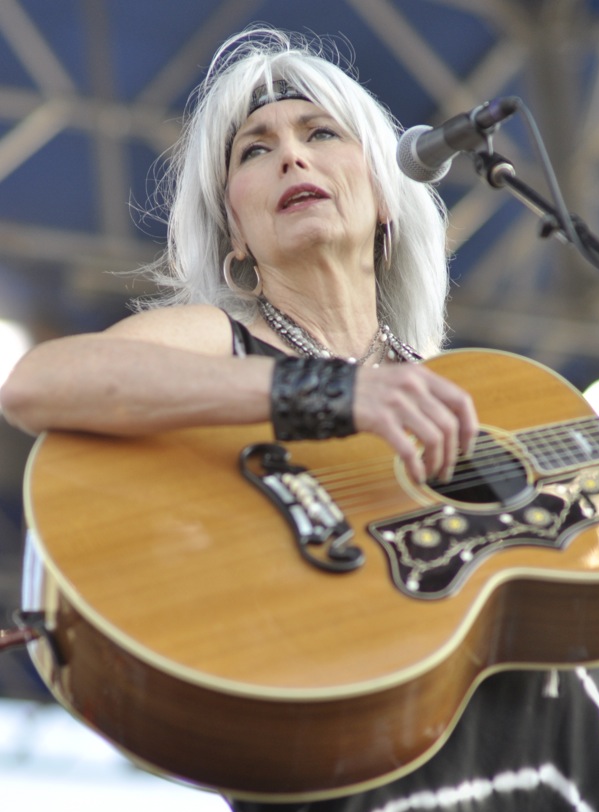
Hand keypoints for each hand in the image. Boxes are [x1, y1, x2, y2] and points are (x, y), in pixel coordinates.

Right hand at [353, 363, 477, 483]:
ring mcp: (397, 402)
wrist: (332, 389)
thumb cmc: (367, 390)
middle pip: (448, 425)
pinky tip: (416, 477)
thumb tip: (451, 427)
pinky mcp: (381, 420)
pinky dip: (416, 468)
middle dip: (452, 454)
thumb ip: (425, 395)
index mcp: (421, 375)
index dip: (469, 427)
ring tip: (432, 474)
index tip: (465, 447)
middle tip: (447, 470)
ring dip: (437, 463)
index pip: (461, 400)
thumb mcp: (401, 381)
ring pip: (433, 439)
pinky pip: (408, 450)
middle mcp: (413, 386)